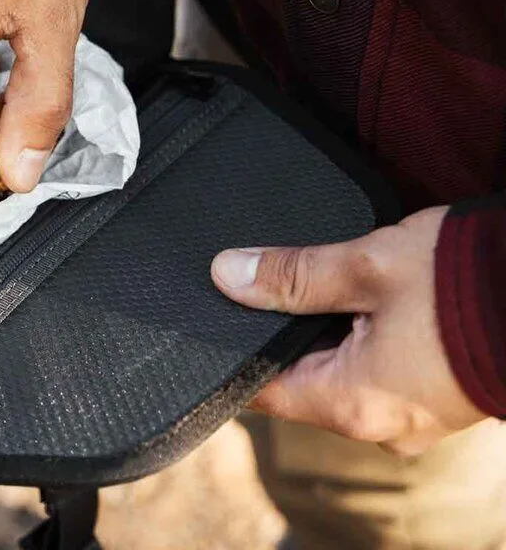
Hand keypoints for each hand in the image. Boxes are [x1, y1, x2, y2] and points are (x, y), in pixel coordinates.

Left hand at [211, 206, 487, 455]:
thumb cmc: (471, 283)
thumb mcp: (368, 266)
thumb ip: (291, 274)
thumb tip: (226, 275)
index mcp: (351, 405)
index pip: (263, 391)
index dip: (238, 351)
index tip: (223, 316)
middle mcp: (381, 428)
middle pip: (303, 380)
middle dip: (290, 333)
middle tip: (285, 283)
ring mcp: (416, 420)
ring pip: (345, 375)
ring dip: (336, 332)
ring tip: (344, 286)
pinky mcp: (442, 401)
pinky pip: (385, 375)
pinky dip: (372, 340)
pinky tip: (381, 303)